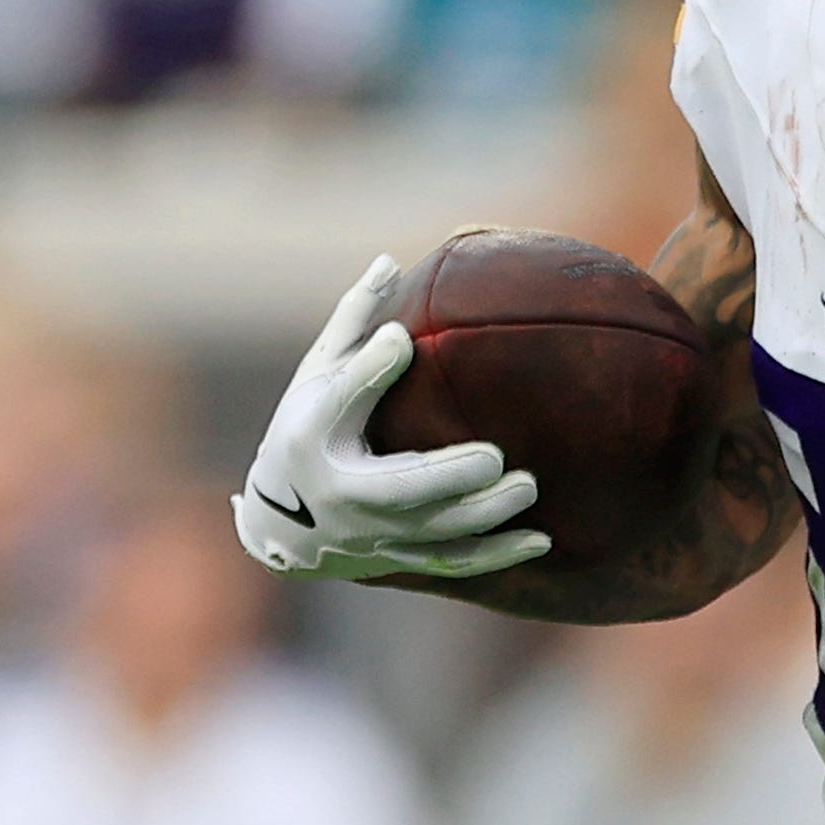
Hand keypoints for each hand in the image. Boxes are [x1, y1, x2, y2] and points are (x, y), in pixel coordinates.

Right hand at [234, 254, 545, 583]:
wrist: (282, 527)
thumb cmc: (308, 430)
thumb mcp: (316, 374)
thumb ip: (353, 322)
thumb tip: (390, 260)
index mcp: (313, 433)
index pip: (342, 398)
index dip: (369, 368)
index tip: (400, 339)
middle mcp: (342, 491)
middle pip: (398, 487)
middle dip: (447, 475)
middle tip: (494, 455)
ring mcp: (374, 533)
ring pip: (435, 531)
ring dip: (485, 514)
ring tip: (528, 486)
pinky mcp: (401, 559)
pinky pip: (455, 563)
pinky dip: (499, 555)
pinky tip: (542, 539)